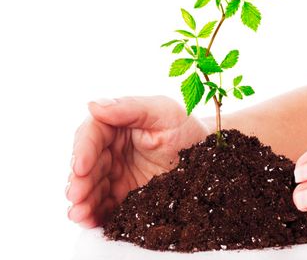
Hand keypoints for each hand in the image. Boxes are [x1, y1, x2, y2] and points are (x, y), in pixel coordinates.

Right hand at [66, 96, 208, 227]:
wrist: (207, 153)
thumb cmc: (186, 126)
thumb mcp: (164, 111)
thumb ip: (131, 107)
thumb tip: (93, 106)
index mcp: (117, 124)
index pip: (92, 135)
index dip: (83, 150)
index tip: (81, 167)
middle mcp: (111, 148)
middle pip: (88, 164)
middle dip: (80, 181)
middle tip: (77, 196)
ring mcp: (116, 172)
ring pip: (93, 187)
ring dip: (83, 201)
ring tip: (80, 214)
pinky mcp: (124, 193)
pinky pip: (106, 204)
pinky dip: (96, 214)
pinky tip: (90, 222)